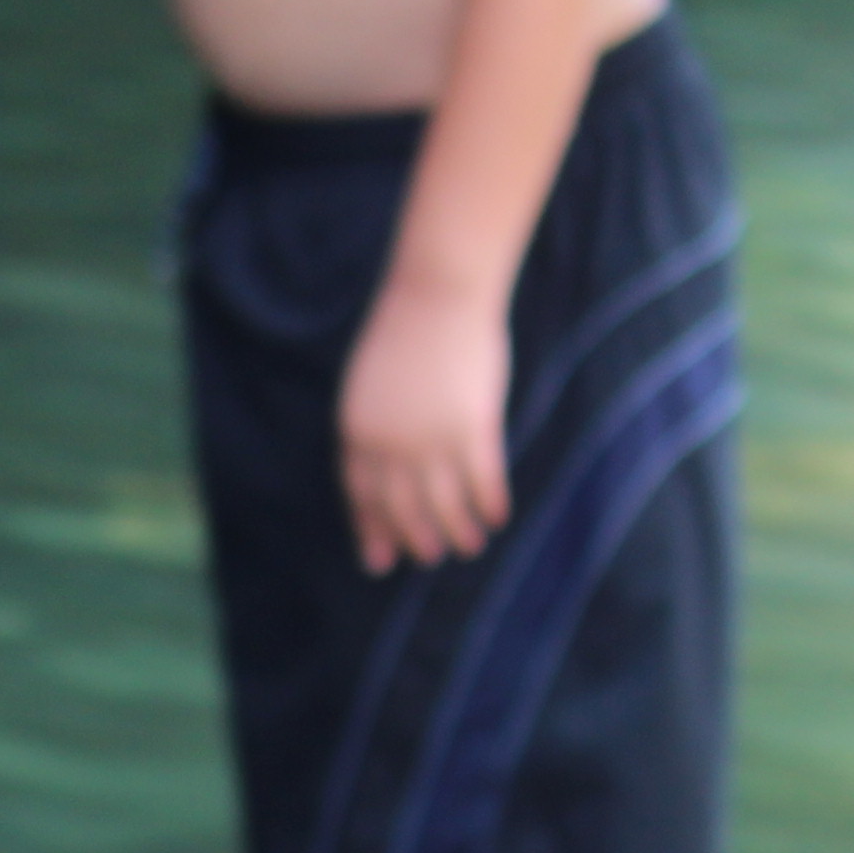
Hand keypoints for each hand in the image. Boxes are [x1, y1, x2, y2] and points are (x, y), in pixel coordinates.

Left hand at [340, 274, 513, 570]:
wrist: (437, 293)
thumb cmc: (406, 330)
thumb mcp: (370, 383)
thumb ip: (373, 425)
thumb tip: (387, 464)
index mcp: (356, 429)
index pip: (361, 494)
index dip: (372, 529)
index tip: (379, 559)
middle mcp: (389, 443)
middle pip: (402, 507)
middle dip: (416, 538)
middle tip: (430, 556)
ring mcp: (430, 439)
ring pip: (444, 504)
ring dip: (457, 531)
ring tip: (469, 546)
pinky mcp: (472, 428)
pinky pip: (482, 481)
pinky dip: (490, 504)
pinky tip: (497, 518)